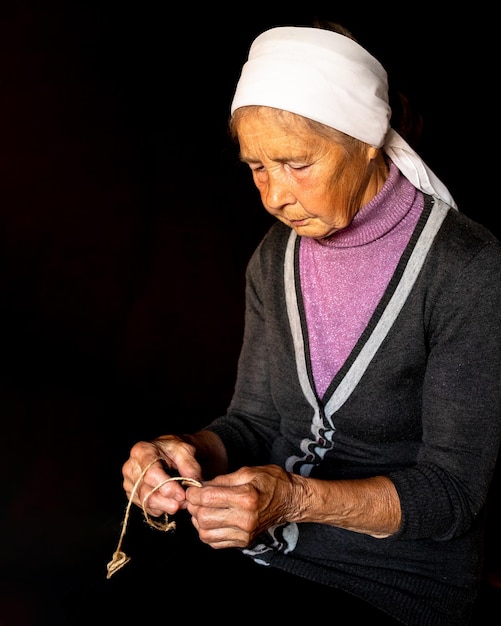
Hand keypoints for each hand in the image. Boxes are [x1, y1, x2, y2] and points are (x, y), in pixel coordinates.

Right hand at [122, 435, 202, 517]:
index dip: (167, 487)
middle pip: (146, 492)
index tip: (182, 494)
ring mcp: (130, 482)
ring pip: (146, 502)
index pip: (150, 474)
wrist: (168, 453)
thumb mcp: (185, 449)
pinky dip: (161, 508)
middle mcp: (131, 467)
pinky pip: (146, 508)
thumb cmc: (175, 450)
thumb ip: (190, 465)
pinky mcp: (133, 495)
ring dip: (166, 506)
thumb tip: (192, 484)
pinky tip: (171, 501)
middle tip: (184, 502)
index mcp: (142, 451)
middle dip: (168, 500)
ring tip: (181, 502)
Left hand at [184, 464, 298, 548]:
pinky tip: (211, 520)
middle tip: (195, 498)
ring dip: (198, 521)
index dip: (194, 493)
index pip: (207, 498)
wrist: (290, 500)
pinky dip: (207, 532)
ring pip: (206, 533)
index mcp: (246, 497)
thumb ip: (222, 480)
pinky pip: (215, 543)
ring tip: (202, 509)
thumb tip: (200, 487)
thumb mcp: (247, 472)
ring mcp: (245, 534)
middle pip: (204, 517)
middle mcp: (245, 519)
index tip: (192, 489)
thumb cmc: (271, 482)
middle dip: (193, 507)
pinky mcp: (244, 542)